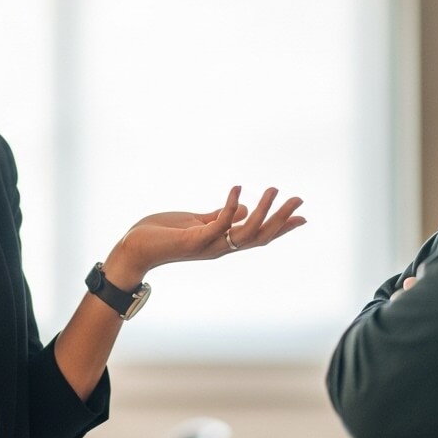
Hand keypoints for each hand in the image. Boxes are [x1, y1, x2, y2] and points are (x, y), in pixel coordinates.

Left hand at [107, 186, 304, 280]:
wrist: (135, 249)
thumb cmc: (162, 235)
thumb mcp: (196, 222)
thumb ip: (219, 216)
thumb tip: (243, 210)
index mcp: (222, 242)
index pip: (258, 236)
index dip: (281, 228)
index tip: (303, 217)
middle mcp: (220, 247)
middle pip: (259, 236)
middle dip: (281, 219)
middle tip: (299, 199)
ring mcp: (208, 245)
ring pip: (245, 232)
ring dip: (262, 211)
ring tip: (274, 189)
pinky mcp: (194, 240)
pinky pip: (218, 223)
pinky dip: (230, 206)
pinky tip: (238, 188)